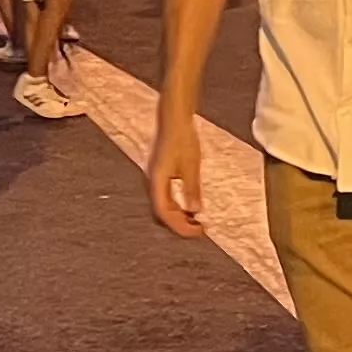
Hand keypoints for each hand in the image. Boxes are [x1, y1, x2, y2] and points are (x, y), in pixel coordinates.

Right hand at [148, 114, 206, 237]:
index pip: (164, 212)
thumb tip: (195, 211)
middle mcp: (152, 182)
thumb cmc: (182, 139)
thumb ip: (191, 189)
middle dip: (179, 225)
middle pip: (161, 213)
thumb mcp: (191, 165)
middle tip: (199, 230)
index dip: (179, 226)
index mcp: (157, 181)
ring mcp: (154, 179)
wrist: (174, 120)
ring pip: (162, 207)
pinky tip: (189, 207)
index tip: (197, 231)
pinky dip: (176, 207)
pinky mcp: (159, 175)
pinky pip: (165, 198)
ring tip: (196, 221)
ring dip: (178, 217)